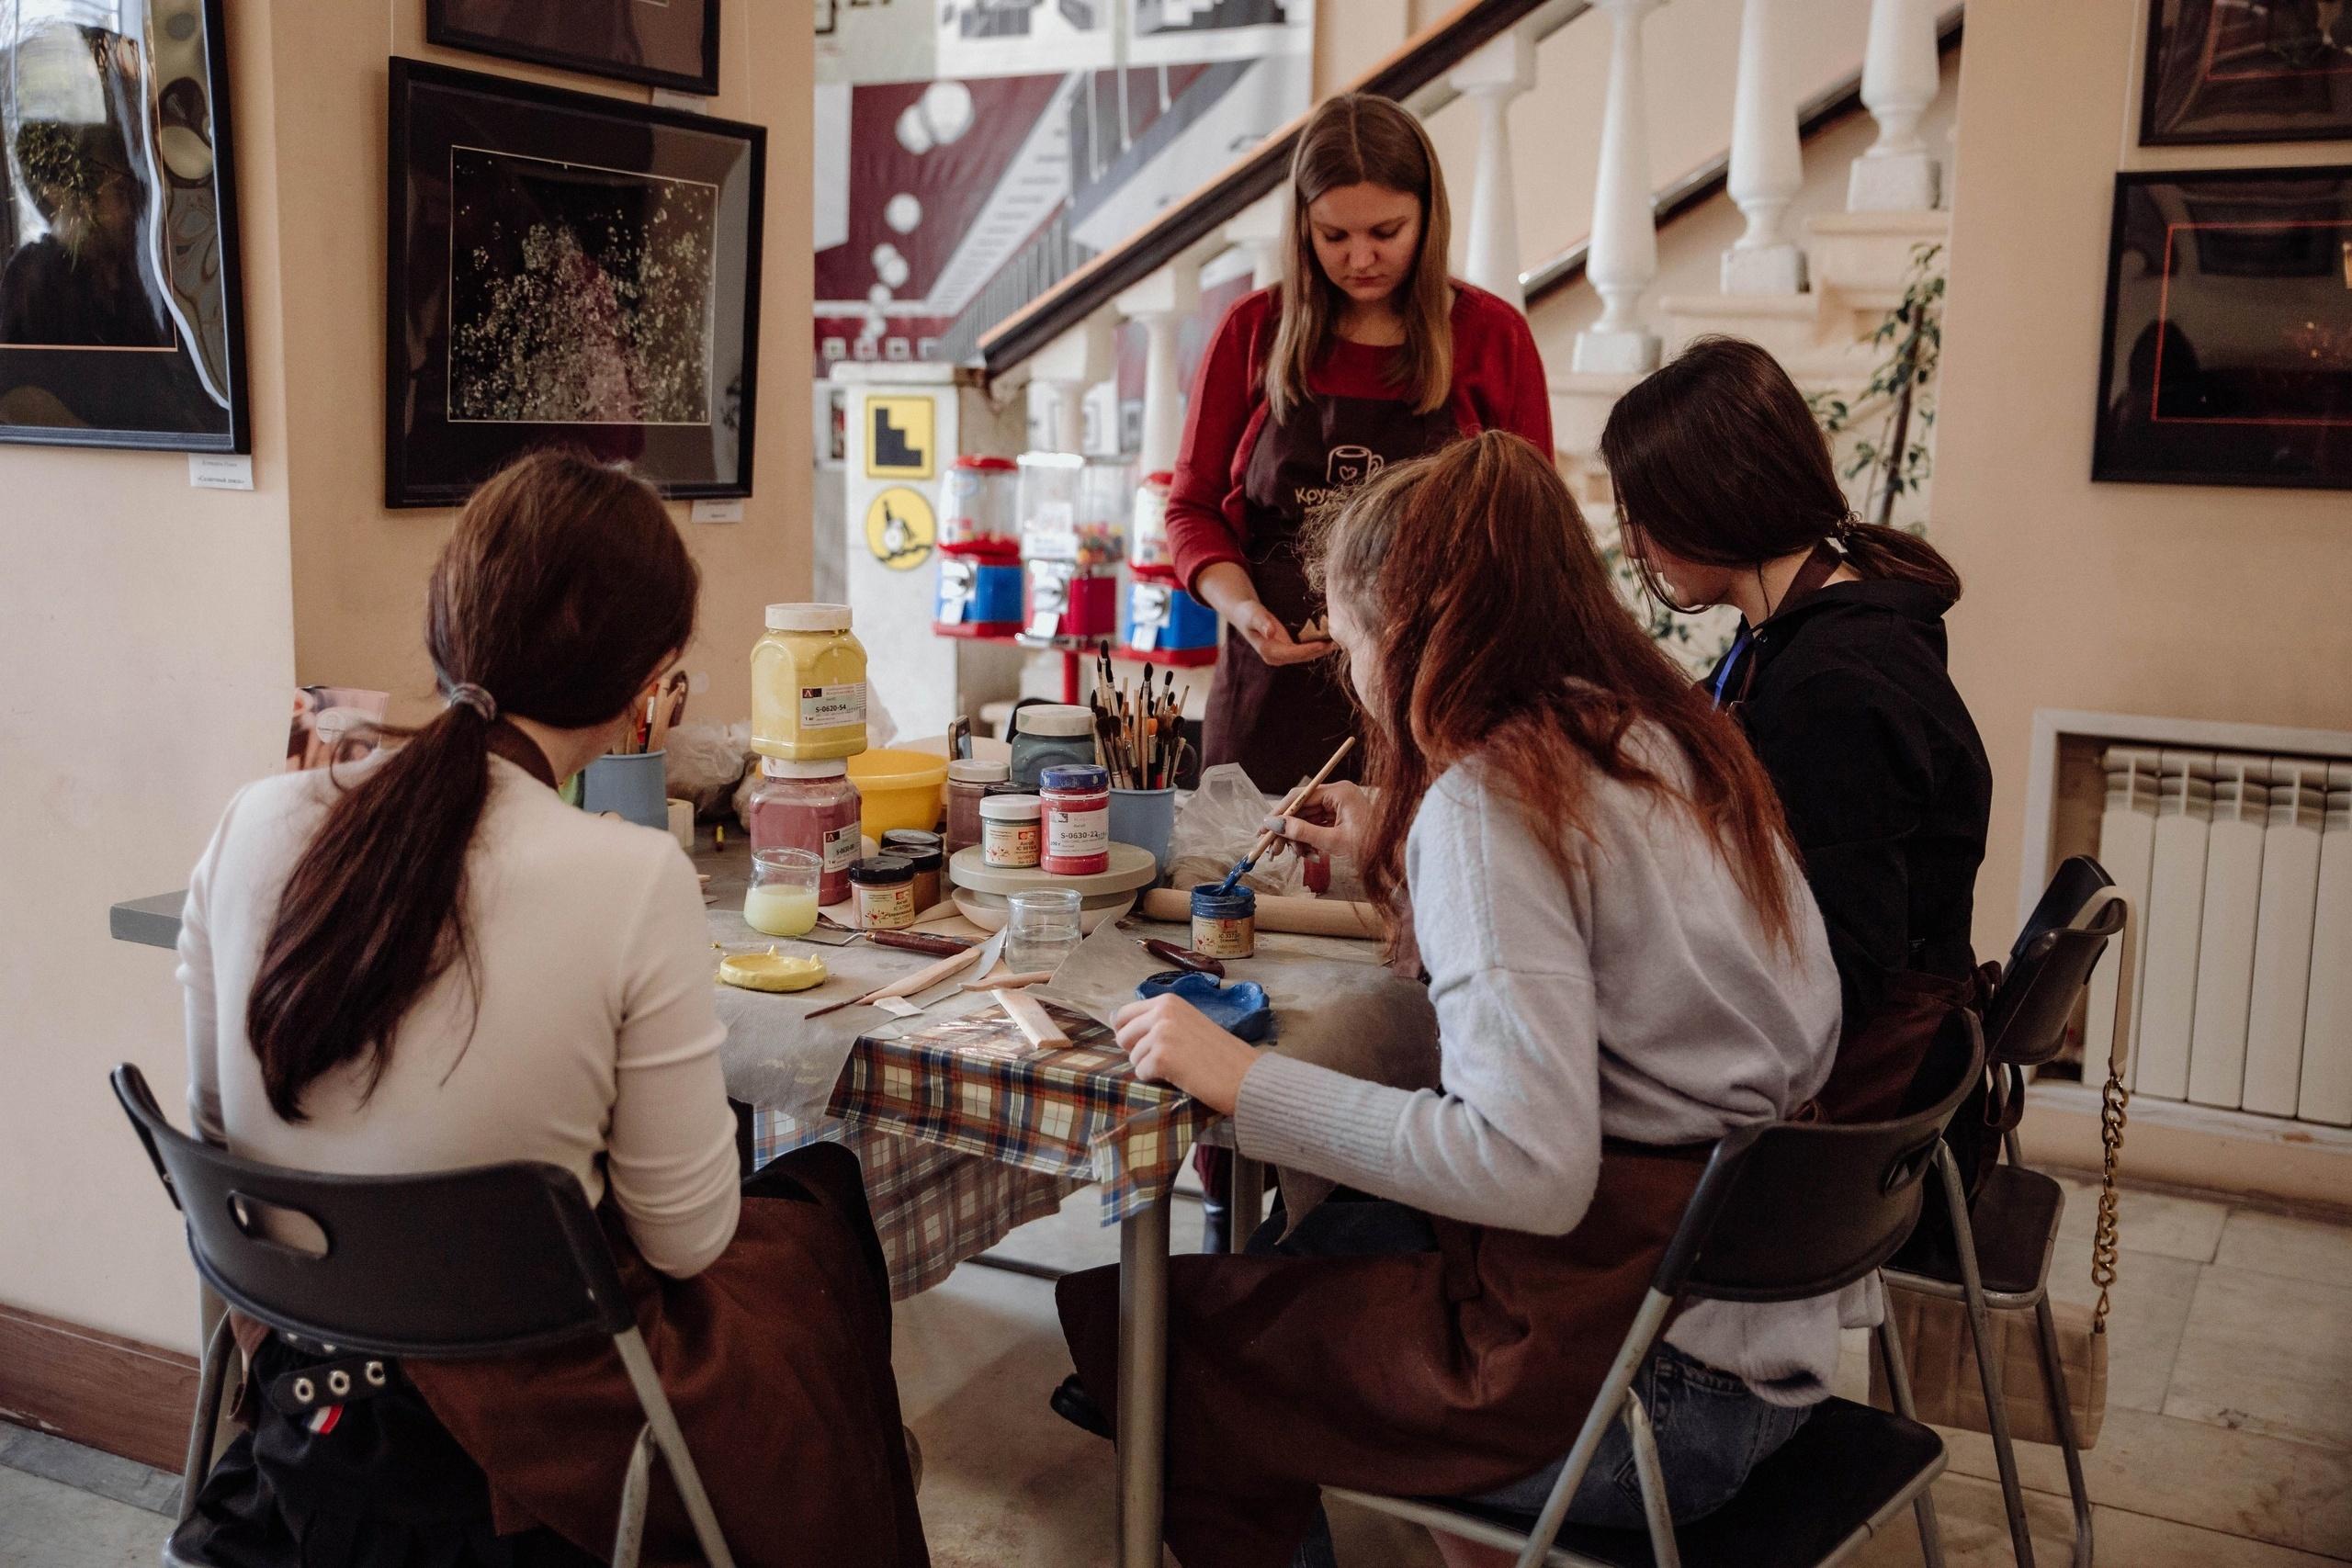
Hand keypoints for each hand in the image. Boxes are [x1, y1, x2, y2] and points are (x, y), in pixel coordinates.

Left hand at [1115, 994, 1260, 1114]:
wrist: (1245, 1075)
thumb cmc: (1219, 1053)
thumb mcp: (1186, 1023)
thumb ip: (1154, 1019)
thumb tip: (1111, 1018)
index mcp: (1168, 1001)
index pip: (1123, 1014)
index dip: (1130, 1034)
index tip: (1152, 1045)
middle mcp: (1162, 1012)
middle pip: (1122, 1036)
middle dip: (1138, 1052)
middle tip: (1168, 1059)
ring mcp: (1162, 1032)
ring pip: (1133, 1057)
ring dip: (1151, 1067)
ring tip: (1180, 1067)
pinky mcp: (1163, 1056)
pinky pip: (1142, 1073)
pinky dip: (1157, 1080)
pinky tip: (1180, 1076)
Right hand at [1231, 600, 1337, 667]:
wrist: (1244, 614)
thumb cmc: (1248, 612)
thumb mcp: (1254, 614)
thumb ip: (1262, 622)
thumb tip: (1271, 633)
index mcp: (1268, 651)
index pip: (1292, 653)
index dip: (1308, 650)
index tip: (1323, 644)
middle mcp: (1276, 657)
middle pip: (1301, 657)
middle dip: (1319, 651)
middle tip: (1336, 643)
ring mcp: (1282, 656)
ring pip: (1305, 656)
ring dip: (1320, 650)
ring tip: (1336, 642)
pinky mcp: (1287, 651)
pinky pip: (1304, 651)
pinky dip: (1316, 646)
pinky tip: (1328, 640)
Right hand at [1267, 778, 1372, 861]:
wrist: (1393, 857)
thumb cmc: (1370, 847)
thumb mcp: (1333, 841)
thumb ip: (1302, 832)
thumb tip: (1275, 825)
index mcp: (1339, 792)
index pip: (1300, 796)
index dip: (1280, 812)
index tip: (1264, 828)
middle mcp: (1338, 794)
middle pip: (1302, 808)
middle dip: (1288, 830)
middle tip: (1273, 849)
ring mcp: (1339, 805)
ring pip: (1307, 819)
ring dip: (1299, 838)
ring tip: (1298, 856)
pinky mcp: (1340, 817)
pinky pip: (1317, 825)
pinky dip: (1310, 840)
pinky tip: (1309, 854)